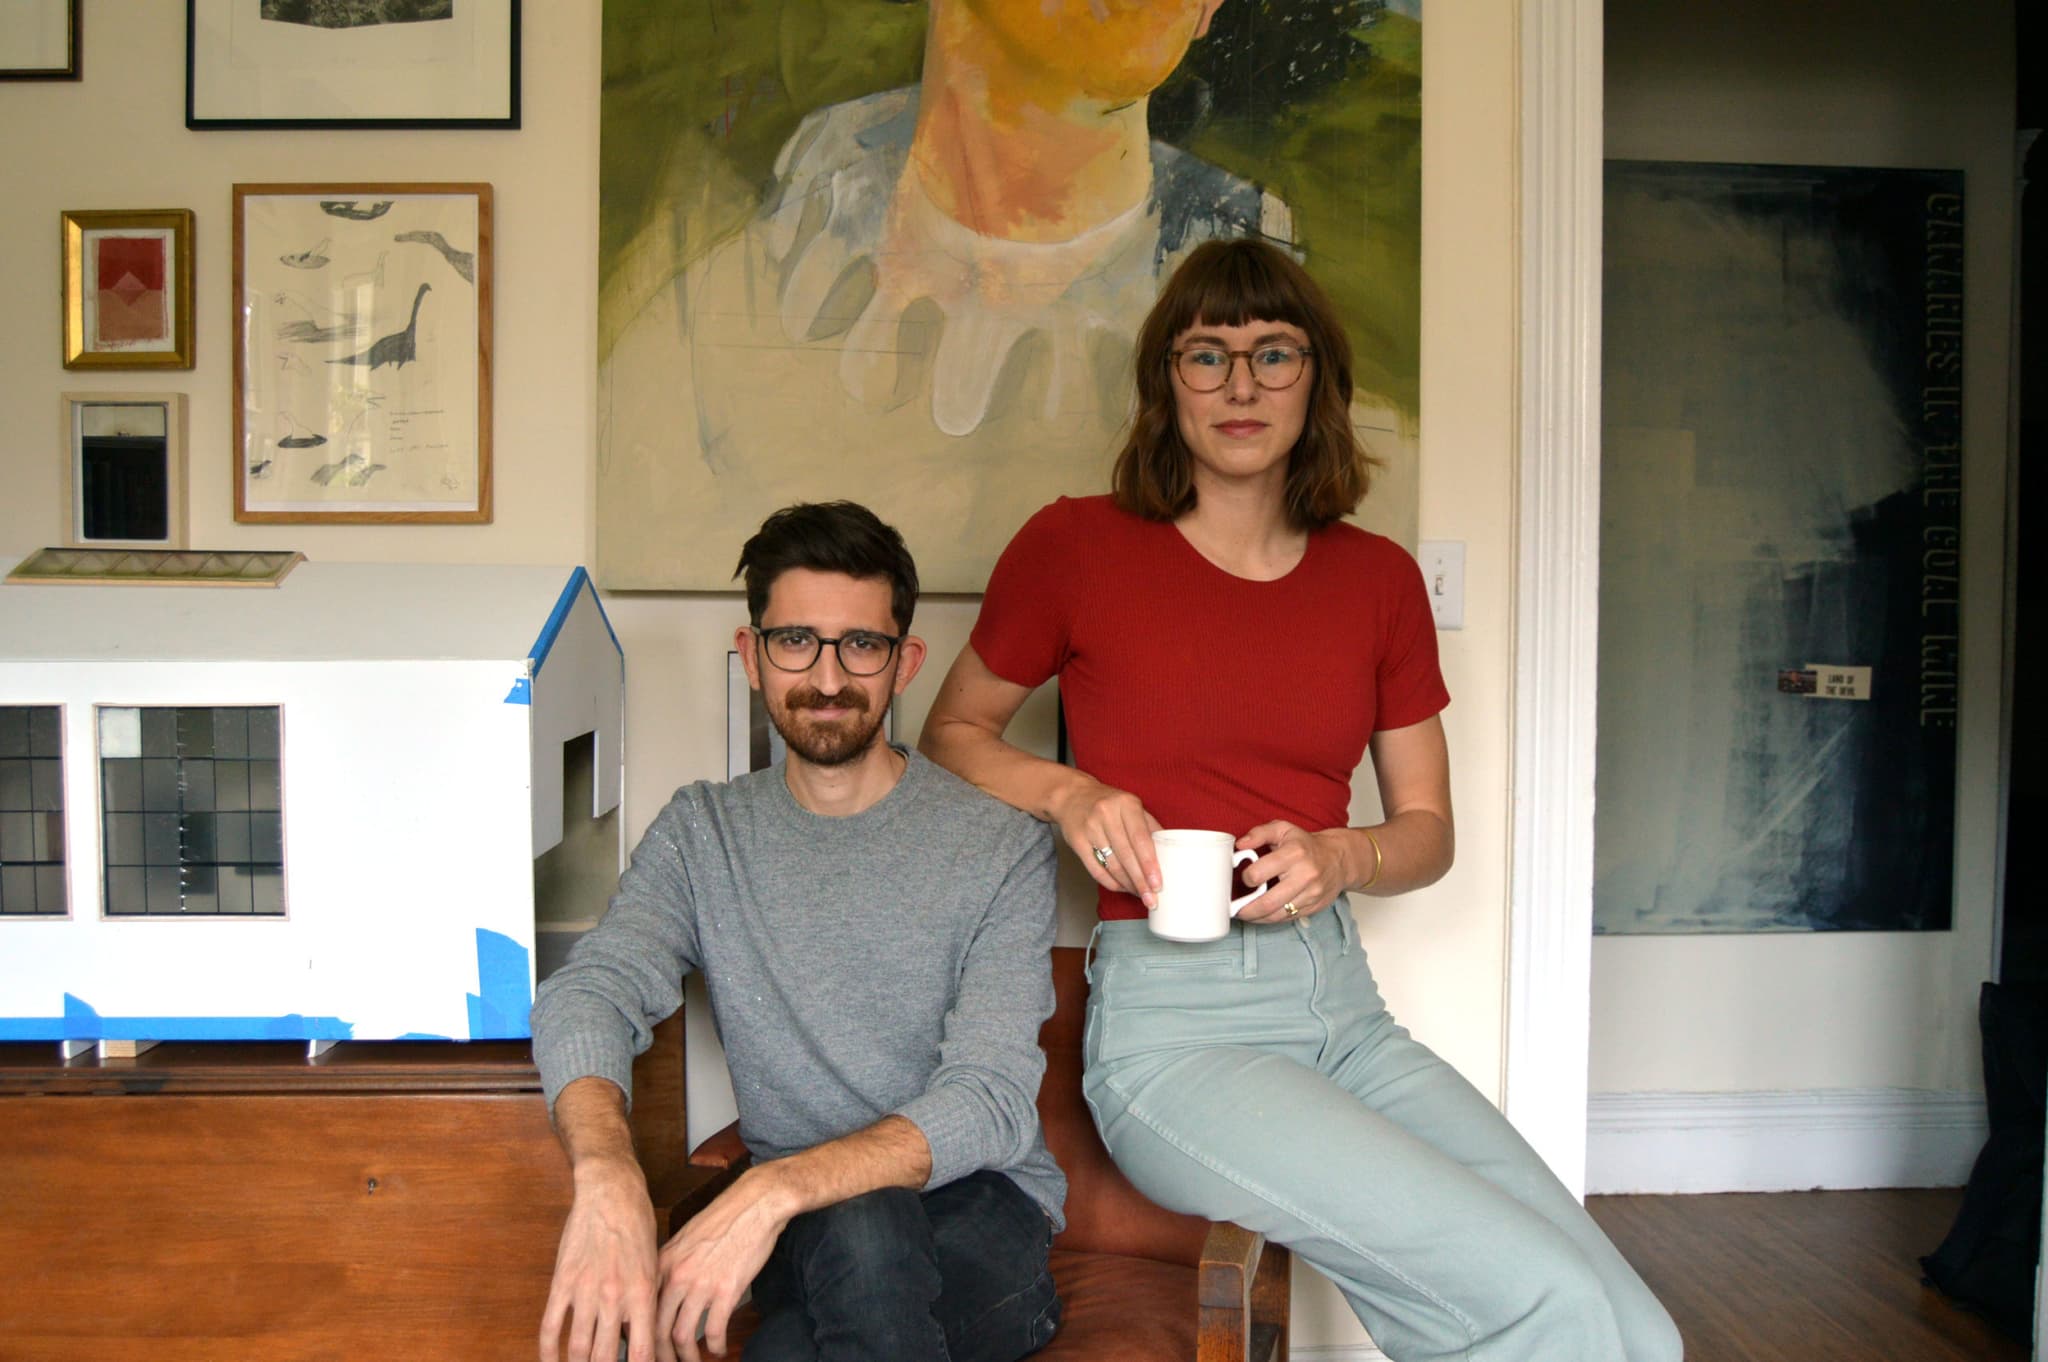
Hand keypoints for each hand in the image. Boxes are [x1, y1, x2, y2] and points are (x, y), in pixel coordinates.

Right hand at [540, 1158, 660, 1361]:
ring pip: (579, 1349)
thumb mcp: (653, 1265)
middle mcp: (614, 1297)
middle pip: (607, 1357)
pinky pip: (551, 1326)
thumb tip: (635, 1339)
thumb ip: (645, 1303)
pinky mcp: (563, 1282)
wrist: (612, 1192)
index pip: (642, 1352)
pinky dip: (548, 1352)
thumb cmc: (639, 1226)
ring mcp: (585, 1290)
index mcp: (642, 1294)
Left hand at [654, 1169, 789, 1361]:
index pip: (641, 1309)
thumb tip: (666, 1292)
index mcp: (663, 1262)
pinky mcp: (727, 1290)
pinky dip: (716, 1345)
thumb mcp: (686, 1238)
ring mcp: (701, 1284)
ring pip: (682, 1335)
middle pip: (657, 1329)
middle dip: (661, 1354)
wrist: (756, 1203)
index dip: (641, 1334)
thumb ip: (672, 1265)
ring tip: (694, 1361)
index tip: (647, 1347)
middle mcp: (677, 1275)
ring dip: (688, 1356)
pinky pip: (714, 1330)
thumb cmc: (724, 1217)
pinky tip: (719, 1348)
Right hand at [1048, 775, 1161, 907]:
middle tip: (1152, 898)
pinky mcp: (1077, 841)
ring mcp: (1089, 828)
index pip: (1141, 839)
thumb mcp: (1131, 805)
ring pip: (1112, 865)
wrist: (1072, 795)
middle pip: (1127, 856)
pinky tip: (1122, 887)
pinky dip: (1111, 882)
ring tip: (1140, 894)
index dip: (1150, 864)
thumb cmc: (1108, 803)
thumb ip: (1149, 827)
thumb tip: (1170, 852)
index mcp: (1126, 804)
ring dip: (1128, 884)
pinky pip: (1096, 869)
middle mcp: (1106, 814)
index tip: (1158, 883)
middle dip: (1141, 881)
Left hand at [1233, 822, 1354, 924]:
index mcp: (1294, 853)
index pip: (1260, 873)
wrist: (1338, 858)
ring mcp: (1311, 894)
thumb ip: (1259, 833)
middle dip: (1246, 909)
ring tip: (1245, 914)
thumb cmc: (1305, 844)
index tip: (1243, 878)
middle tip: (1235, 909)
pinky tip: (1261, 915)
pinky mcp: (1314, 907)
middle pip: (1268, 902)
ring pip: (1277, 915)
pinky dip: (1271, 919)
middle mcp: (1304, 875)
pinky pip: (1287, 918)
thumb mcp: (1283, 829)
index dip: (1246, 878)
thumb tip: (1239, 845)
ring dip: (1257, 918)